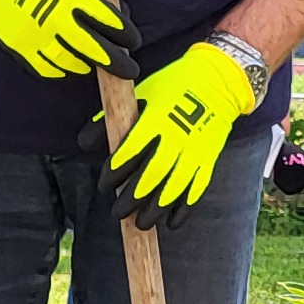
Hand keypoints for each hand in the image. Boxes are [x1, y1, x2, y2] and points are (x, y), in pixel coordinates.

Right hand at [0, 0, 131, 80]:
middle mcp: (55, 18)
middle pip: (95, 49)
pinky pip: (46, 68)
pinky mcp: (20, 47)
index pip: (106, 19)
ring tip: (94, 64)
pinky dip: (60, 70)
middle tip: (128, 69)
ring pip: (72, 62)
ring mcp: (36, 36)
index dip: (124, 32)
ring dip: (87, 64)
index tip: (133, 39)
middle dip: (116, 61)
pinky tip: (67, 66)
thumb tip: (108, 7)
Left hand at [110, 39, 258, 225]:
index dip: (115, 171)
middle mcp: (177, 137)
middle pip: (152, 174)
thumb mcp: (141, 94)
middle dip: (132, 197)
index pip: (131, 150)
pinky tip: (171, 223)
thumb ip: (111, 118)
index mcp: (157, 118)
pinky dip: (184, 209)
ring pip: (174, 187)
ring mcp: (195, 150)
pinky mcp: (209, 159)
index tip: (104, 185)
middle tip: (117, 212)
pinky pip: (196, 190)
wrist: (219, 81)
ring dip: (156, 209)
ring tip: (141, 223)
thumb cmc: (173, 86)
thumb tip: (84, 143)